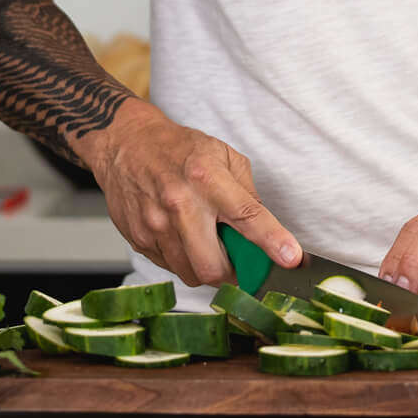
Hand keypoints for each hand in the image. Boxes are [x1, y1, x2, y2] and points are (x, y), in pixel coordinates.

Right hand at [77, 101, 300, 287]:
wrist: (126, 143)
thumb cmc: (178, 148)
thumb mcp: (223, 156)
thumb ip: (247, 193)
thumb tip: (268, 230)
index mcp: (207, 179)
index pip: (247, 216)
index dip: (272, 241)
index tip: (292, 259)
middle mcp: (180, 205)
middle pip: (213, 266)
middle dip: (233, 273)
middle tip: (238, 260)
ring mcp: (155, 226)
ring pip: (191, 274)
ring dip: (208, 268)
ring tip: (208, 242)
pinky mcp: (138, 239)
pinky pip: (170, 267)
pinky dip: (185, 261)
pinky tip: (184, 238)